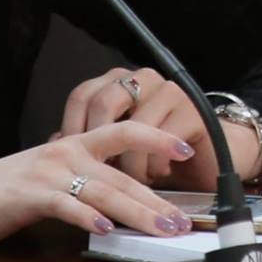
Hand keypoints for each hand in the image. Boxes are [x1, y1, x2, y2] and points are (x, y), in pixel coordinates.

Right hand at [0, 122, 196, 250]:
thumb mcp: (46, 179)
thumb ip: (80, 184)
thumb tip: (117, 202)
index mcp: (71, 147)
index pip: (123, 133)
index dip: (156, 138)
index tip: (185, 148)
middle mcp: (65, 154)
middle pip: (122, 174)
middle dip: (157, 198)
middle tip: (183, 218)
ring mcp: (48, 173)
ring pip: (103, 190)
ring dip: (136, 211)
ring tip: (162, 227)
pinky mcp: (29, 195)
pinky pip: (65, 205)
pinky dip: (87, 217)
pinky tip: (105, 228)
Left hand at [57, 67, 260, 190]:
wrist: (208, 159)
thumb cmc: (157, 154)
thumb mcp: (116, 148)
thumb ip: (88, 141)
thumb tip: (53, 144)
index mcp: (121, 81)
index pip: (83, 95)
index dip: (71, 127)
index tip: (68, 159)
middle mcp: (143, 79)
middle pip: (104, 103)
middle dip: (98, 146)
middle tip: (100, 173)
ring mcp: (169, 91)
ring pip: (131, 129)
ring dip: (128, 164)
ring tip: (131, 183)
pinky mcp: (192, 110)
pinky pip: (160, 142)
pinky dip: (153, 166)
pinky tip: (157, 176)